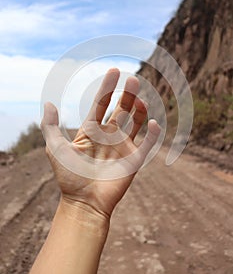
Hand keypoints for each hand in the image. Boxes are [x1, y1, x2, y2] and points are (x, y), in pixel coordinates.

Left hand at [41, 68, 159, 220]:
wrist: (84, 202)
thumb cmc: (69, 177)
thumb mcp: (55, 148)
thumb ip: (50, 126)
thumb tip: (49, 103)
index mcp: (92, 130)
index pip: (101, 103)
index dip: (107, 87)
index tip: (115, 71)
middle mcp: (109, 135)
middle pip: (121, 109)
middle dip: (127, 94)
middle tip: (133, 80)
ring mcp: (123, 146)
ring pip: (135, 122)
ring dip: (139, 109)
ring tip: (140, 100)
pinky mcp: (134, 160)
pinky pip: (148, 143)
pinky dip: (153, 133)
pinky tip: (153, 122)